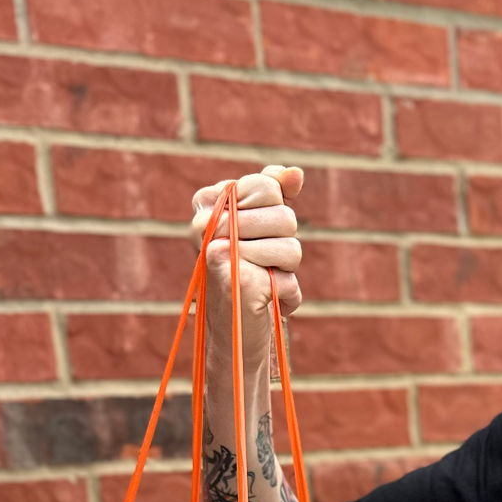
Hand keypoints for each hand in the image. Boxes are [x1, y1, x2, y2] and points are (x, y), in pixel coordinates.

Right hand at [189, 164, 303, 347]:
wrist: (231, 327)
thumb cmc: (247, 271)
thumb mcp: (260, 225)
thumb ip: (274, 192)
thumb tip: (295, 174)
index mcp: (207, 202)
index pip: (266, 186)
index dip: (275, 210)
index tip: (257, 232)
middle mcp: (205, 224)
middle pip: (285, 217)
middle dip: (285, 243)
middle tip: (261, 262)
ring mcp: (219, 252)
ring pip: (291, 249)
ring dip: (287, 271)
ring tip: (264, 280)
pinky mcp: (236, 281)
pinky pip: (289, 281)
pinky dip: (287, 296)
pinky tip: (266, 301)